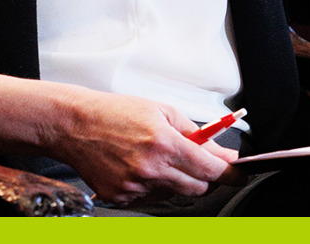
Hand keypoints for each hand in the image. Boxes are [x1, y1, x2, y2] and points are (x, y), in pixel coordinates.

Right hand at [0, 70, 241, 205]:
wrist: (75, 125)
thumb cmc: (114, 112)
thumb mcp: (160, 110)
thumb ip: (194, 132)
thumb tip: (219, 149)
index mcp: (163, 142)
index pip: (210, 168)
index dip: (227, 171)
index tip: (234, 171)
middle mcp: (151, 168)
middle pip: (197, 188)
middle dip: (200, 175)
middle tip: (191, 158)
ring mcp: (135, 186)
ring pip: (173, 193)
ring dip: (173, 179)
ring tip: (153, 156)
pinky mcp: (121, 197)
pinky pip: (149, 198)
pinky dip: (150, 186)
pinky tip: (136, 166)